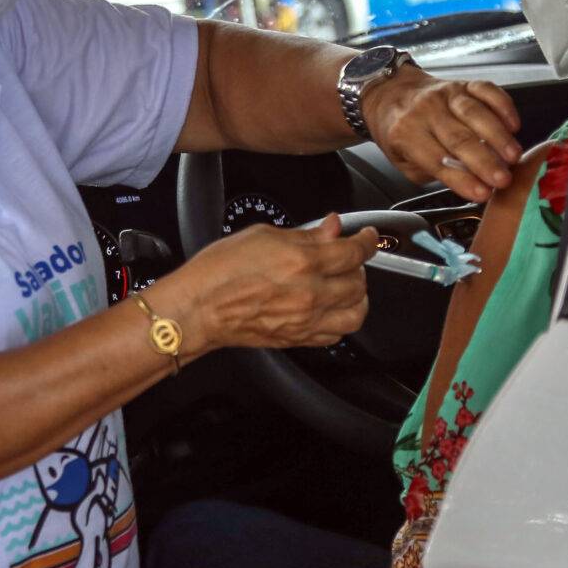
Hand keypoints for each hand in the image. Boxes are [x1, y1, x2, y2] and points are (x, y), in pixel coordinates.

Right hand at [157, 214, 375, 351]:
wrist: (198, 308)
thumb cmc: (219, 272)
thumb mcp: (263, 235)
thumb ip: (305, 234)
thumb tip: (331, 228)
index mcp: (303, 262)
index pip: (355, 251)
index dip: (368, 240)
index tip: (368, 236)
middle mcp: (310, 294)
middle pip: (360, 282)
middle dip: (359, 266)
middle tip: (347, 258)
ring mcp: (306, 320)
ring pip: (356, 313)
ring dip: (358, 297)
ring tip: (347, 286)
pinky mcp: (298, 339)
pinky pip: (336, 334)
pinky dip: (340, 320)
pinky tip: (331, 308)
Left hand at [359, 69, 523, 201]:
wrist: (392, 92)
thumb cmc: (401, 133)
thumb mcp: (405, 161)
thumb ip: (434, 172)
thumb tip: (469, 181)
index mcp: (406, 133)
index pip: (437, 160)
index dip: (462, 179)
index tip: (483, 193)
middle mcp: (426, 110)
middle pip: (460, 138)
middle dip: (484, 161)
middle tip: (503, 179)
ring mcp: (446, 94)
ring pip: (476, 114)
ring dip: (498, 136)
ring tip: (513, 156)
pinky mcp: (463, 83)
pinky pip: (486, 90)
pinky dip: (503, 106)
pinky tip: (514, 125)